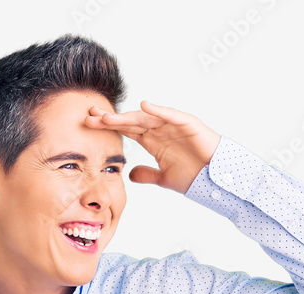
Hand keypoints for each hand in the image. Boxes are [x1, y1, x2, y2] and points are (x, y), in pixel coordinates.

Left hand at [85, 101, 221, 194]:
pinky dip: (158, 110)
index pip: (125, 130)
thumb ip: (146, 174)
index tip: (88, 124)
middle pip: (130, 121)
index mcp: (152, 140)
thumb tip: (130, 174)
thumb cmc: (193, 176)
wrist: (215, 179)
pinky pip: (170, 115)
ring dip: (127, 116)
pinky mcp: (187, 124)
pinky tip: (144, 106)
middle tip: (89, 115)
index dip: (108, 126)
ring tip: (108, 117)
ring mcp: (173, 125)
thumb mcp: (163, 178)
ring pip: (146, 117)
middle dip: (110, 118)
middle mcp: (160, 129)